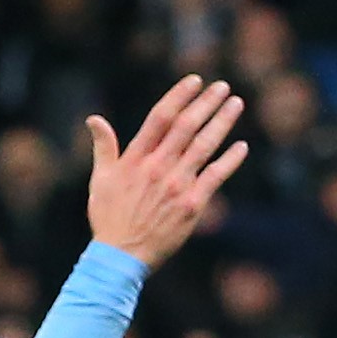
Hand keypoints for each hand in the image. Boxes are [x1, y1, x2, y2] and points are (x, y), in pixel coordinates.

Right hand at [85, 76, 248, 269]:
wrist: (121, 256)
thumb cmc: (109, 217)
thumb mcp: (100, 179)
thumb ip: (104, 147)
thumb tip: (94, 119)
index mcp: (136, 158)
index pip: (160, 117)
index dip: (179, 96)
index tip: (195, 81)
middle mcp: (158, 167)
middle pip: (186, 126)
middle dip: (206, 103)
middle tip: (223, 86)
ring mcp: (176, 185)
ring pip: (204, 146)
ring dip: (222, 123)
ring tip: (236, 104)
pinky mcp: (192, 204)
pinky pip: (215, 176)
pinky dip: (230, 160)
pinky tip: (241, 146)